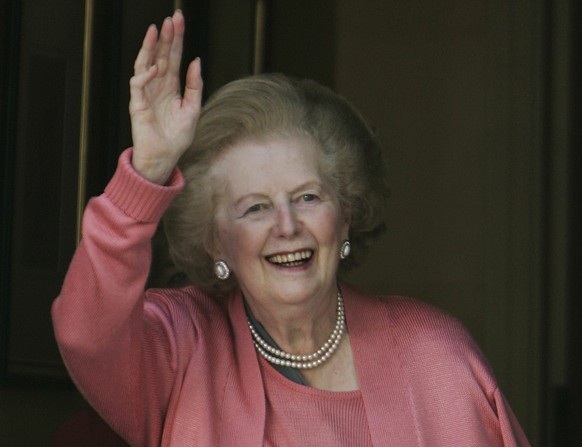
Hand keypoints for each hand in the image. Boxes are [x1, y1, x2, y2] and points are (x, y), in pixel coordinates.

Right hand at [129, 10, 202, 183]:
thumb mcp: (193, 109)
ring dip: (150, 47)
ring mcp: (146, 93)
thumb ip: (194, 85)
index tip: (179, 20)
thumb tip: (196, 61)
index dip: (176, 39)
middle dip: (165, 37)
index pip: (174, 56)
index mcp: (172, 85)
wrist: (165, 157)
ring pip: (145, 64)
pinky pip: (138, 85)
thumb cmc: (178, 136)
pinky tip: (155, 67)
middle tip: (171, 18)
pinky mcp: (138, 104)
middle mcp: (158, 85)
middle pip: (160, 55)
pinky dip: (145, 75)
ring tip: (156, 30)